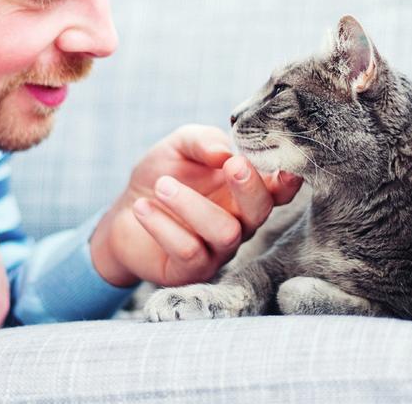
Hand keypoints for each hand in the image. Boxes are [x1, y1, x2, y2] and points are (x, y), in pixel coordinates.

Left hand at [90, 125, 302, 286]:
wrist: (124, 212)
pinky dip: (163, 225)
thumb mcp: (179, 146)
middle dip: (249, 187)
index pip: (278, 189)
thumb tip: (224, 152)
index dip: (287, 180)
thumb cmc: (161, 174)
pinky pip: (189, 251)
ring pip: (225, 233)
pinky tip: (142, 207)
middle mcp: (239, 222)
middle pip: (260, 211)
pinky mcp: (191, 271)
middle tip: (231, 165)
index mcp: (244, 191)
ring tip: (162, 186)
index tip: (285, 167)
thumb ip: (203, 141)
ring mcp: (218, 250)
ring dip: (192, 205)